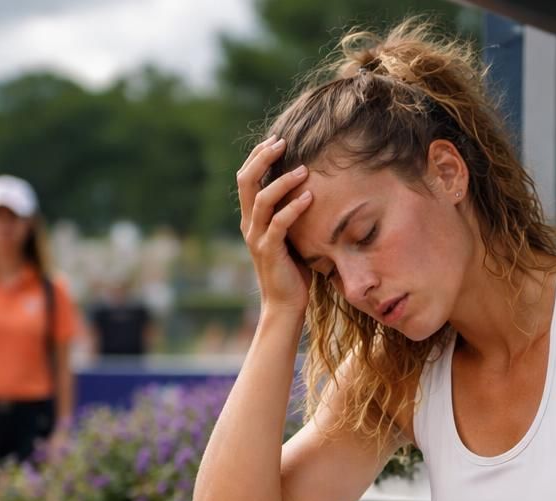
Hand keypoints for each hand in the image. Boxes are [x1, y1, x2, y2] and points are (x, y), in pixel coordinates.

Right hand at [237, 135, 312, 314]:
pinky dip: (294, 208)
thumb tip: (308, 189)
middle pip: (246, 182)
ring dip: (283, 181)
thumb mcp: (289, 236)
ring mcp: (257, 239)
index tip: (275, 140)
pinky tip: (310, 197)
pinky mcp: (270, 252)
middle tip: (282, 142)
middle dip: (262, 158)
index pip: (246, 179)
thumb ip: (288, 215)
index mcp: (251, 220)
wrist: (285, 305)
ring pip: (262, 200)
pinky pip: (279, 224)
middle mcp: (249, 226)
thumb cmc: (292, 270)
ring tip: (304, 169)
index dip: (257, 157)